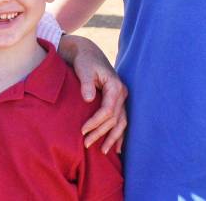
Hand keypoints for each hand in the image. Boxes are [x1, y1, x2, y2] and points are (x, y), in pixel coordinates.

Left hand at [58, 34, 126, 152]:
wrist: (89, 54)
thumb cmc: (85, 61)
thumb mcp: (84, 69)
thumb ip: (86, 83)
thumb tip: (88, 98)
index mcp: (115, 86)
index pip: (108, 110)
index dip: (96, 122)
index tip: (83, 130)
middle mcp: (122, 93)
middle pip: (114, 119)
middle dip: (101, 133)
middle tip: (86, 144)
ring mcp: (122, 98)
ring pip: (121, 122)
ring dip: (113, 138)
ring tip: (103, 151)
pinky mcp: (118, 102)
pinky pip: (122, 121)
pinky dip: (120, 134)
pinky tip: (117, 148)